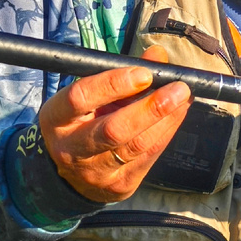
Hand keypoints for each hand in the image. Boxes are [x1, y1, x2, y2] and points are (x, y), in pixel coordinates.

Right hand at [38, 45, 191, 202]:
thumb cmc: (84, 120)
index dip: (113, 84)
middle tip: (178, 89)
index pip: (81, 98)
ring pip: (136, 145)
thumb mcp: (91, 94)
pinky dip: (168, 131)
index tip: (144, 73)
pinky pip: (149, 156)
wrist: (75, 174)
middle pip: (113, 129)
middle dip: (150, 107)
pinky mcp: (119, 185)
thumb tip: (157, 56)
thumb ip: (122, 73)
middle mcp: (71, 148)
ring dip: (166, 119)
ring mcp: (96, 171)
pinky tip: (178, 113)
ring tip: (183, 97)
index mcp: (57, 118)